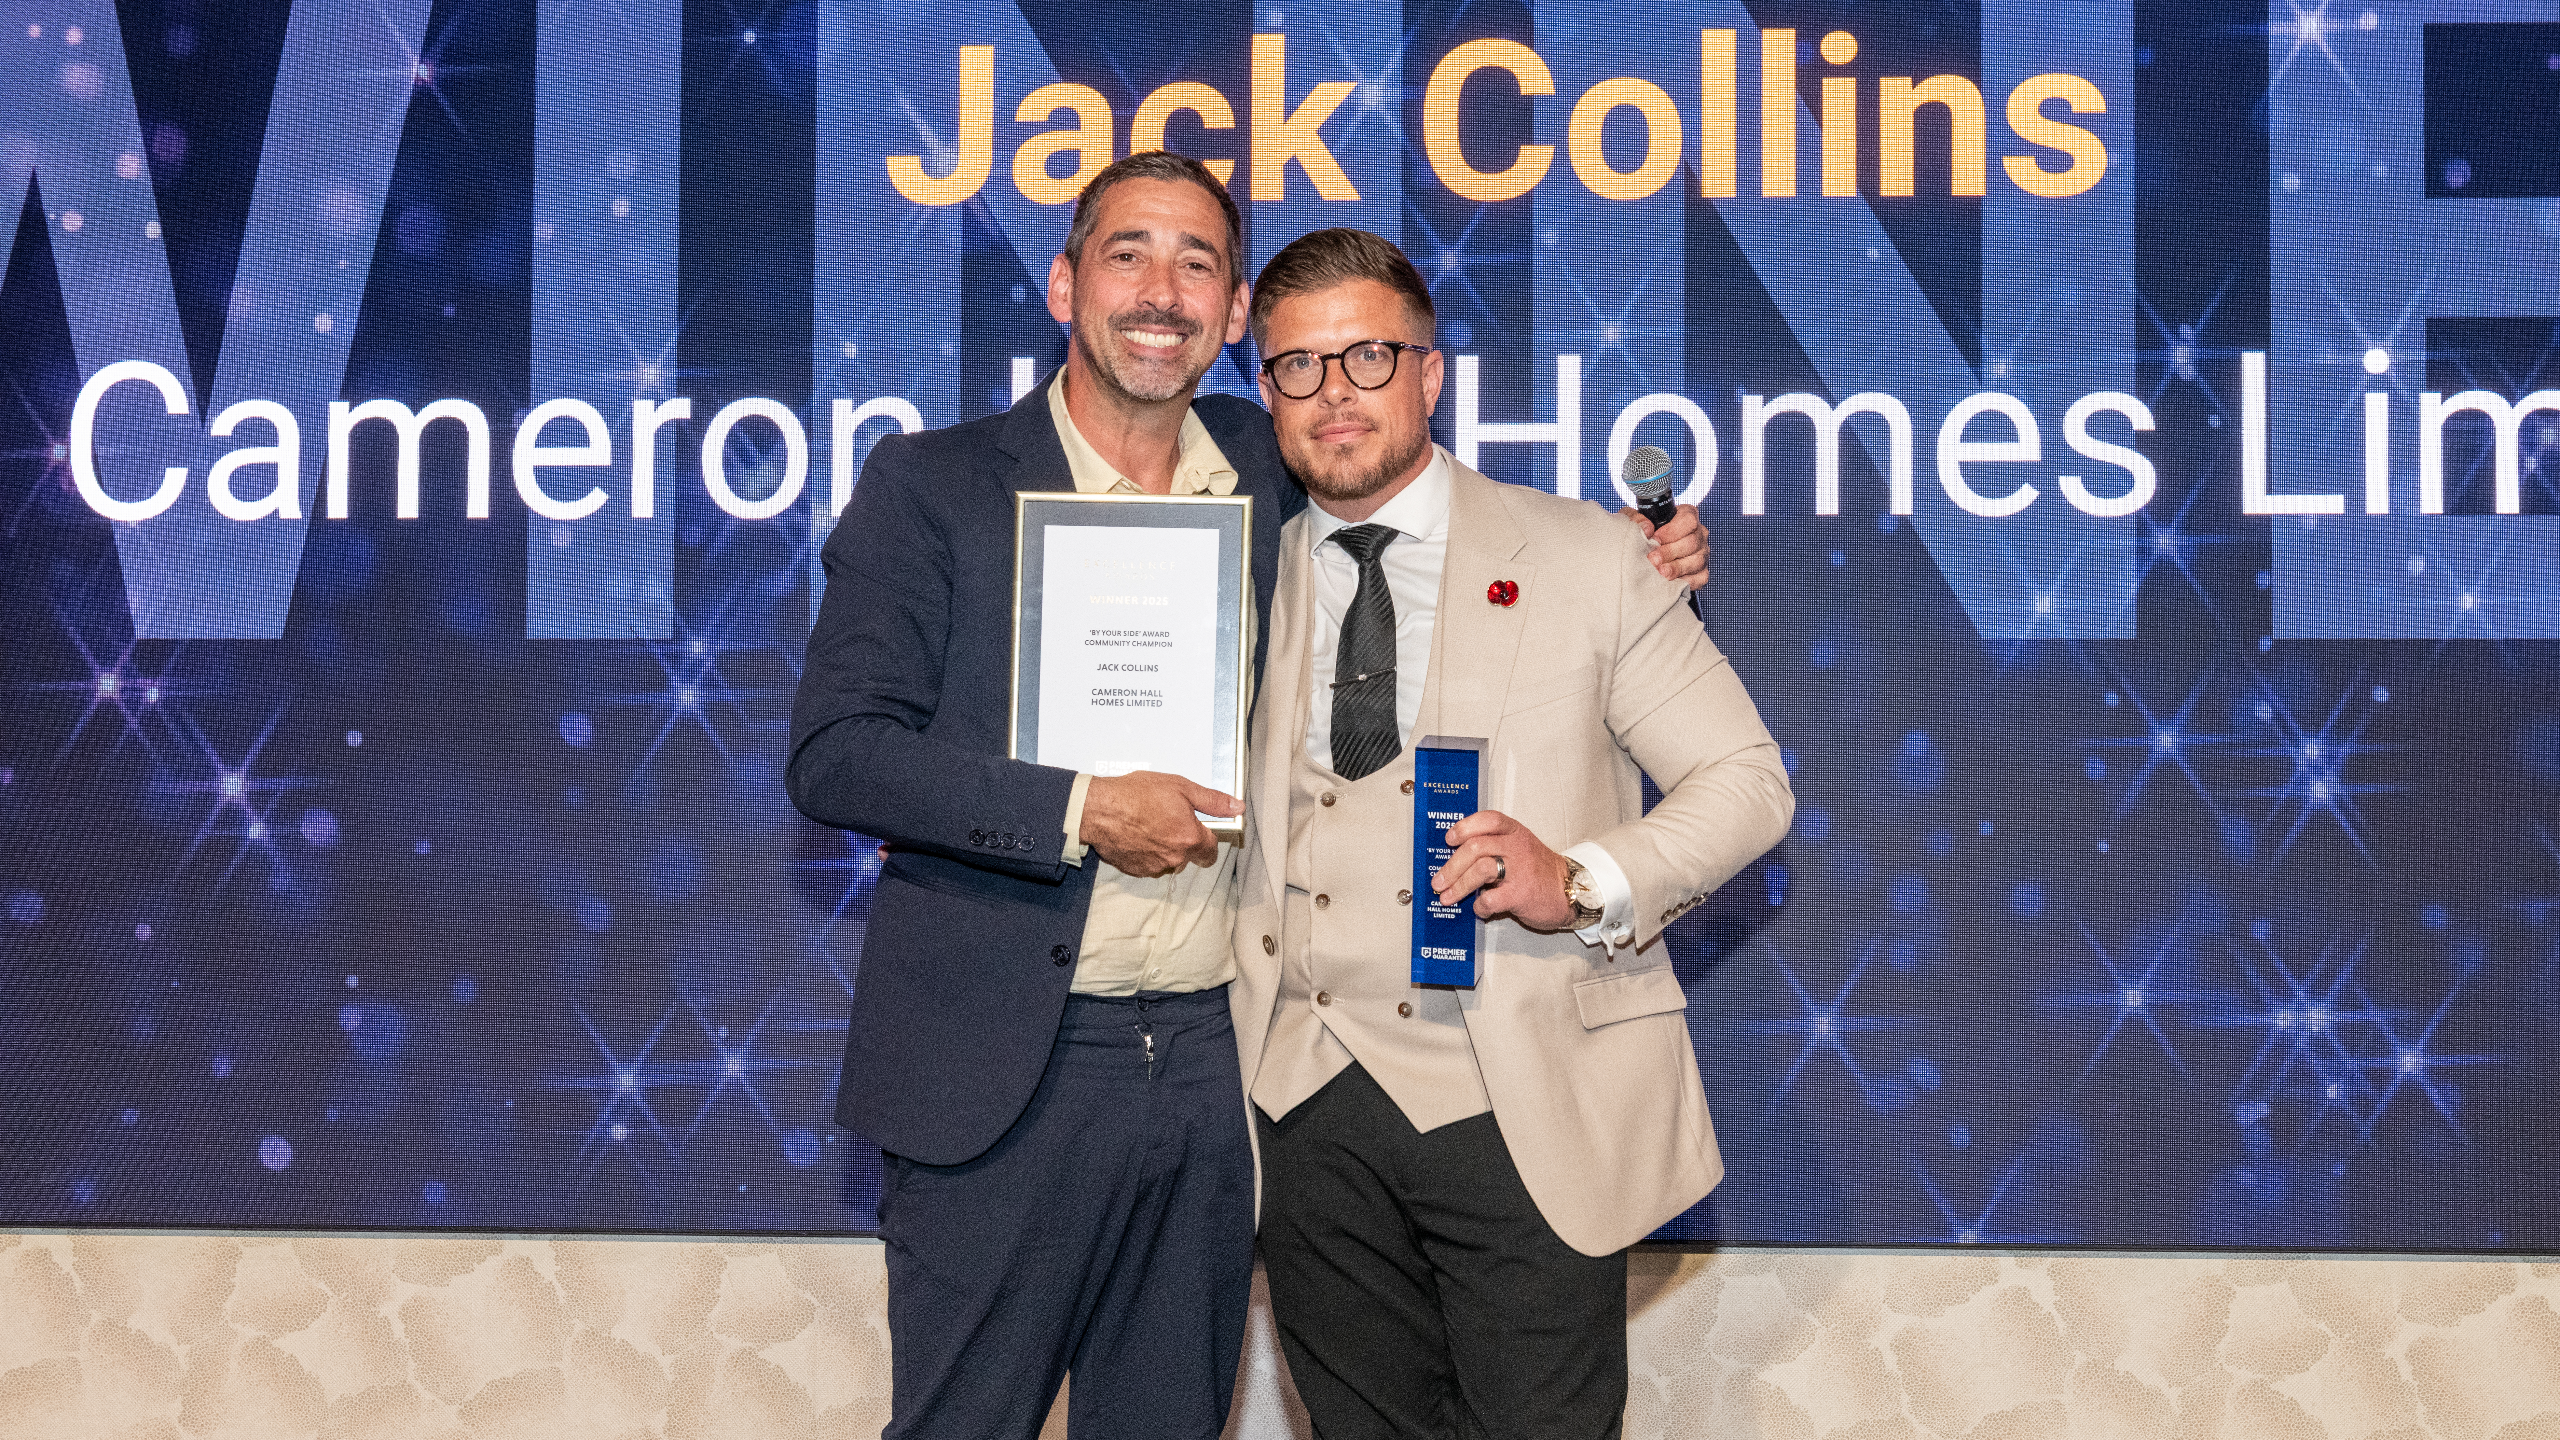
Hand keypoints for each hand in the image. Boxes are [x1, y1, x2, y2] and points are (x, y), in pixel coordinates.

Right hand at [1081, 771, 1236, 876]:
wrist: (1098, 809)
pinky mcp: (1136, 871)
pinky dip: (1147, 853)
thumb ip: (1212, 801)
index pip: (1211, 852)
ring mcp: (1154, 867)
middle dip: (1183, 842)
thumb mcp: (1180, 787)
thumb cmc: (1136, 794)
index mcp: (1190, 838)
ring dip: (1164, 848)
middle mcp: (1175, 858)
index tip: (1199, 828)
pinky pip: (1149, 864)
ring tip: (1149, 824)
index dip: (1207, 839)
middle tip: (1168, 820)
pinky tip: (1137, 835)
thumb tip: (1237, 807)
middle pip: (1189, 856)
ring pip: (1169, 861)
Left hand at [1431, 810, 1574, 928]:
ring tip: (1447, 897)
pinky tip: (1479, 909)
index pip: (1487, 820)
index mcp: (1515, 832)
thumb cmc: (1540, 871)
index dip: (1464, 827)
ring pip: (1480, 870)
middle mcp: (1517, 847)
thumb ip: (1495, 845)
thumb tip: (1457, 858)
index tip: (1449, 839)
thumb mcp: (1521, 846)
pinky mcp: (1521, 894)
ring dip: (1458, 886)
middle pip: (1475, 847)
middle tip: (1438, 881)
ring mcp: (1520, 870)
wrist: (1571, 891)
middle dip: (1451, 867)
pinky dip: (1479, 906)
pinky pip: (1490, 899)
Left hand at [1621, 502, 1710, 590]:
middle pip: (1692, 542)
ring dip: (1676, 568)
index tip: (1655, 539)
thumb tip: (1646, 529)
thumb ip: (1637, 519)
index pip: (1688, 520)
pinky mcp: (1701, 573)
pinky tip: (1670, 581)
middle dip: (1670, 552)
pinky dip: (1685, 581)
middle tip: (1653, 559)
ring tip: (1660, 572)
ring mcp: (1702, 554)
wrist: (1644, 555)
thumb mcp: (1636, 521)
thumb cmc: (1643, 535)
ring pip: (1696, 561)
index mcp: (1687, 516)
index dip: (1672, 531)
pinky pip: (1699, 578)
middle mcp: (1699, 534)